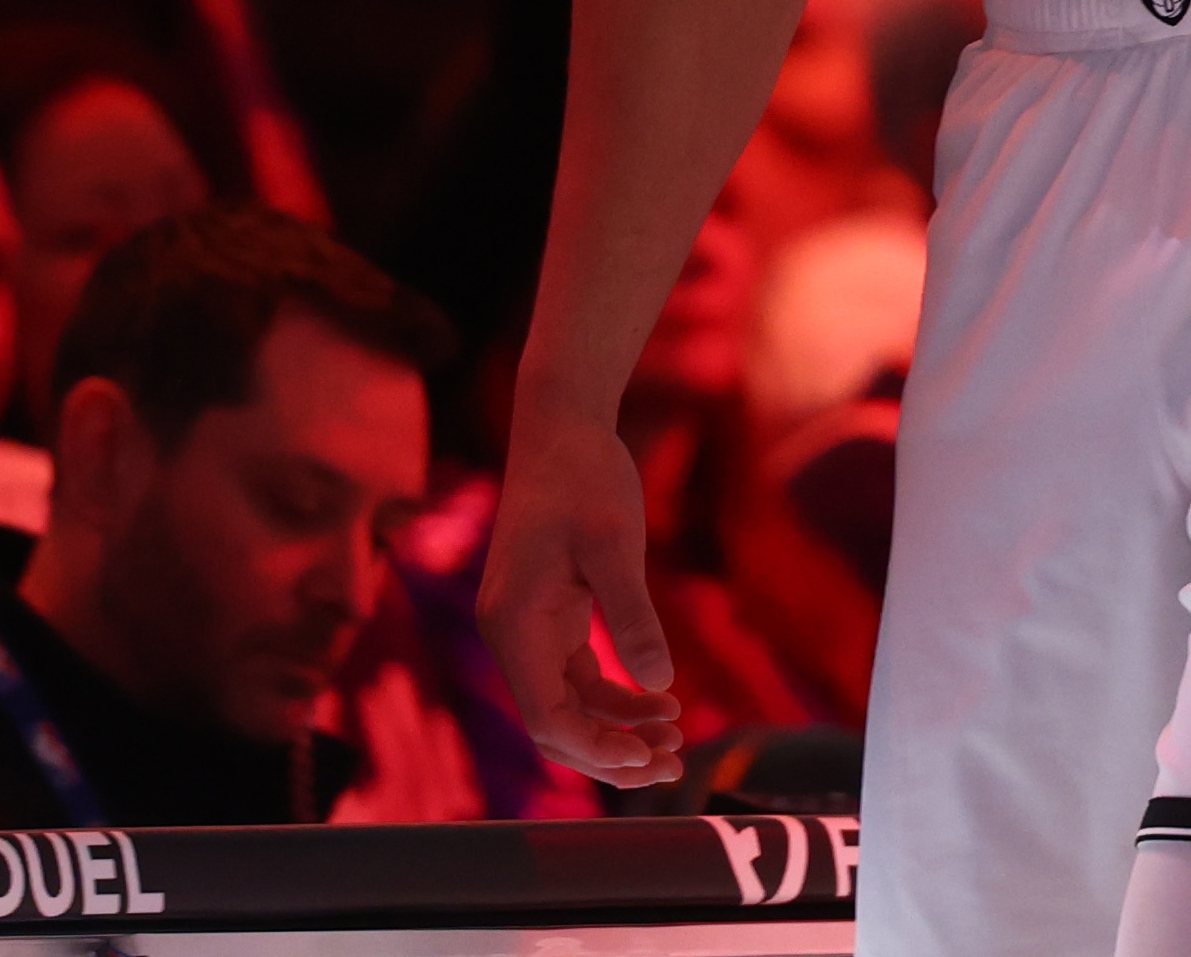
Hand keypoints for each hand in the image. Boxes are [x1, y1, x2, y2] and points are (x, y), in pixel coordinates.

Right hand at [482, 409, 683, 785]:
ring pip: (569, 707)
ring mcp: (528, 628)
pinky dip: (617, 696)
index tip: (652, 758)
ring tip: (679, 739)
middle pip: (555, 726)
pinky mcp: (548, 616)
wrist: (561, 426)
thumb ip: (632, 613)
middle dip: (612, 753)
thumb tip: (660, 682)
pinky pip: (578, 677)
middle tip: (677, 765)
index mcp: (513, 624)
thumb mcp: (615, 541)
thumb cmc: (585, 475)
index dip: (598, 750)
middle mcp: (511, 635)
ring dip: (619, 729)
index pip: (548, 719)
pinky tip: (664, 702)